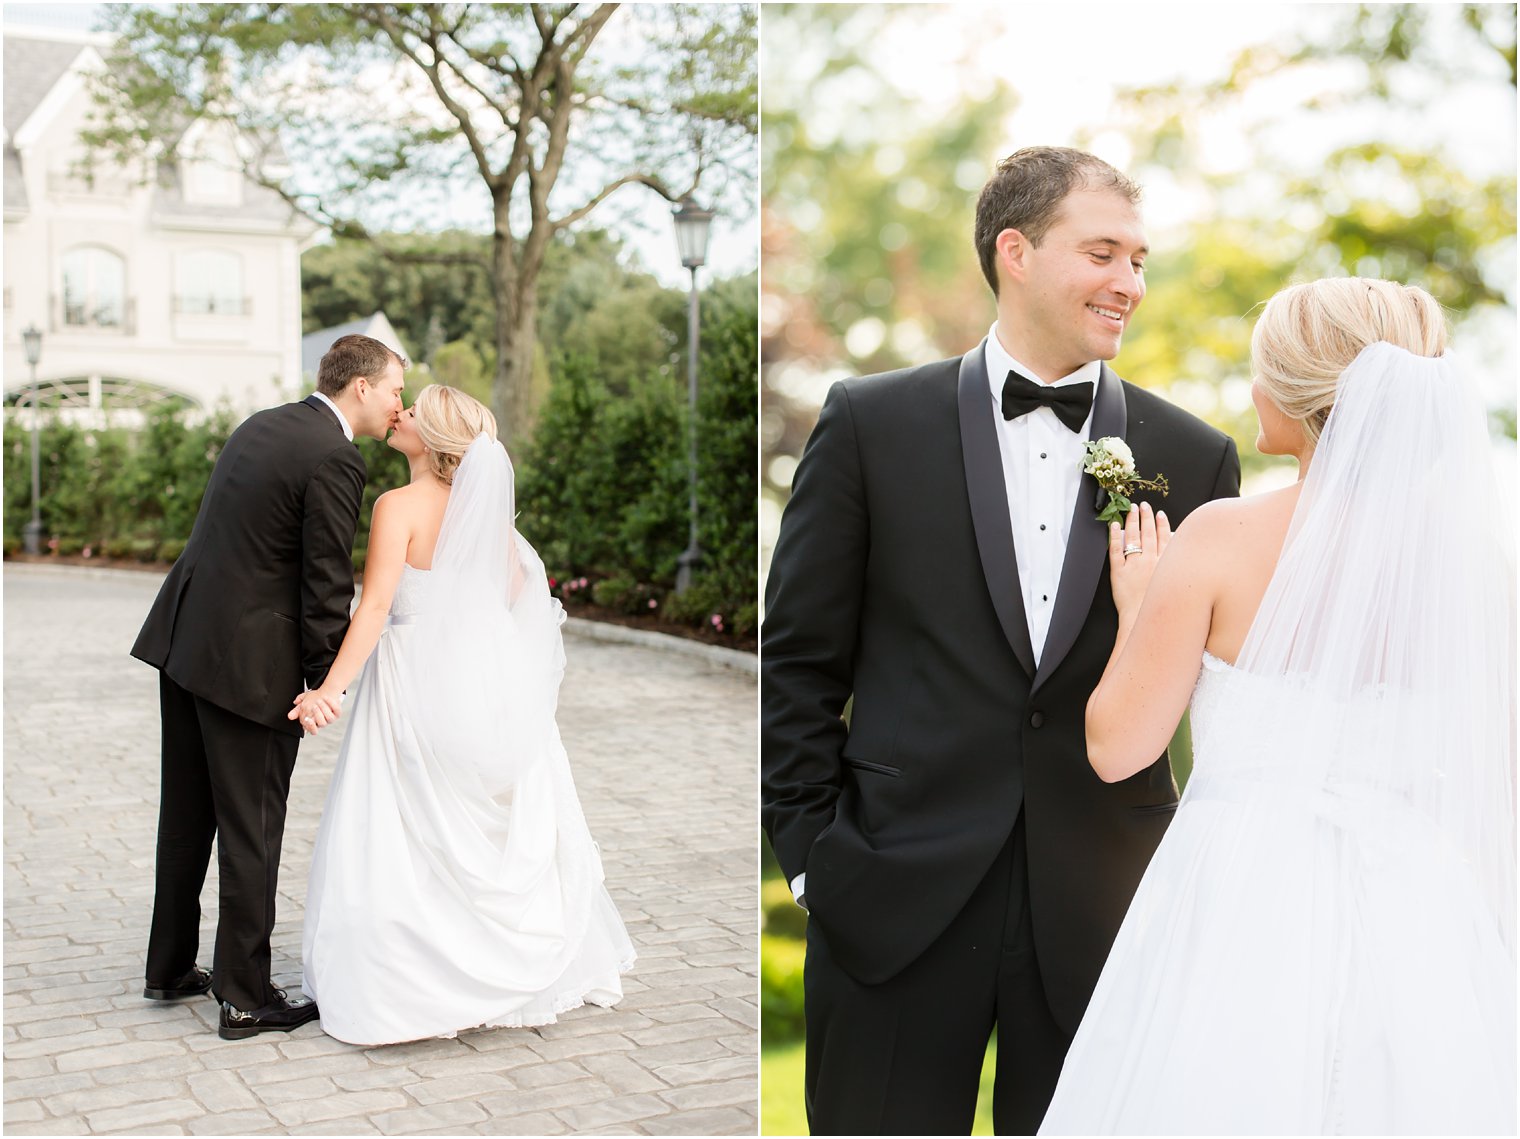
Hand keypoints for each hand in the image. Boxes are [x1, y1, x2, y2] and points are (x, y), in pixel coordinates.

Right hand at [289, 688, 340, 733]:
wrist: (325, 692)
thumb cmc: (313, 700)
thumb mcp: (302, 704)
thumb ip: (296, 710)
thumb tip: (290, 716)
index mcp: (314, 722)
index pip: (313, 731)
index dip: (311, 727)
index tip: (308, 719)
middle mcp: (323, 721)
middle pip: (322, 724)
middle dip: (317, 715)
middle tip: (314, 706)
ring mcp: (331, 718)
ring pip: (329, 718)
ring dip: (324, 708)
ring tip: (319, 700)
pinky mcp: (338, 712)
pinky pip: (336, 710)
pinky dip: (331, 703)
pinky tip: (326, 698)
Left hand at [1108, 500, 1169, 620]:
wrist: (1145, 622)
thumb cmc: (1163, 608)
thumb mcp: (1176, 585)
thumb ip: (1177, 568)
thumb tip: (1179, 552)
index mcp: (1165, 564)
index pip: (1164, 538)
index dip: (1161, 524)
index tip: (1159, 514)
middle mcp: (1149, 562)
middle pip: (1148, 534)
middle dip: (1146, 517)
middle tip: (1143, 505)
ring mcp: (1133, 566)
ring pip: (1133, 539)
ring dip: (1132, 522)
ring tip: (1131, 510)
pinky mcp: (1118, 573)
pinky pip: (1115, 550)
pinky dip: (1114, 537)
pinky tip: (1114, 526)